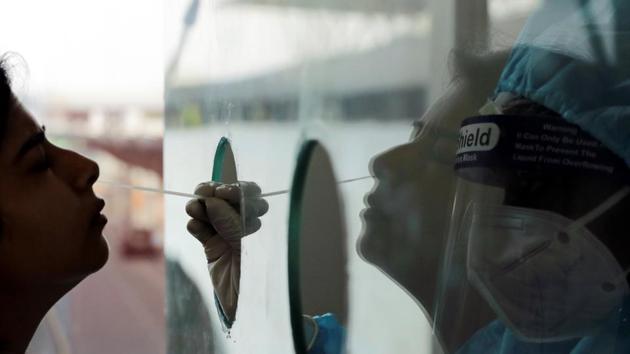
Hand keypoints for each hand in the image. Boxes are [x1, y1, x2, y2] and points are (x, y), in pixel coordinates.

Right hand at [185, 181, 267, 322]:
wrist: (244, 306)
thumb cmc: (255, 277)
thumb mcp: (246, 247)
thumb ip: (230, 223)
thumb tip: (212, 201)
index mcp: (260, 219)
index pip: (250, 194)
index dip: (236, 190)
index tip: (224, 192)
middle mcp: (243, 223)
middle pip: (226, 197)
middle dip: (213, 193)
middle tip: (203, 194)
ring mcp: (225, 233)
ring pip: (209, 210)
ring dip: (200, 206)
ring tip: (193, 208)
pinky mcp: (211, 245)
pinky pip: (200, 229)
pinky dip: (196, 225)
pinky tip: (194, 226)